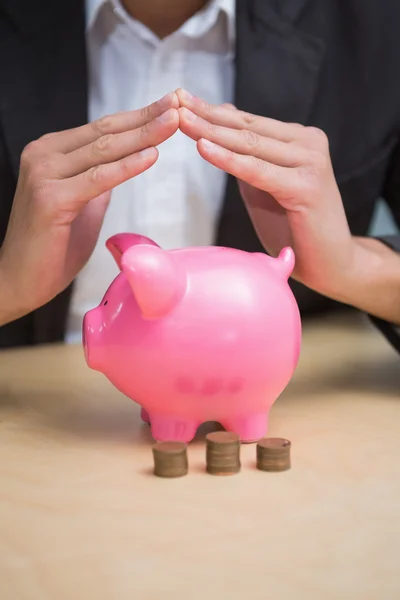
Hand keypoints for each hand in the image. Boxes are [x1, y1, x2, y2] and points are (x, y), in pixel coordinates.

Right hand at [0, 93, 178, 324]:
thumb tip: (125, 163)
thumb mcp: (82, 204)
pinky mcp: (51, 199)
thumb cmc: (52, 247)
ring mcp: (44, 175)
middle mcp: (43, 156)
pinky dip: (127, 167)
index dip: (137, 117)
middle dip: (146, 118)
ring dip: (143, 135)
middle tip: (179, 104)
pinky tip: (152, 155)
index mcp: (50, 153)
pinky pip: (98, 179)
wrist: (20, 280)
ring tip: (174, 122)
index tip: (168, 106)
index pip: (102, 129)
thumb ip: (98, 180)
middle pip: (105, 133)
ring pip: (104, 150)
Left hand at [177, 89, 399, 323]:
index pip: (248, 122)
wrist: (330, 263)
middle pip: (247, 128)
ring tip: (180, 120)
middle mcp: (308, 144)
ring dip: (211, 132)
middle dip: (207, 115)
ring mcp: (310, 162)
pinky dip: (228, 160)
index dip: (212, 110)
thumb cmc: (294, 228)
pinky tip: (203, 147)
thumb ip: (246, 155)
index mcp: (299, 140)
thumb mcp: (263, 186)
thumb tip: (222, 119)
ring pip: (250, 145)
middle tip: (174, 101)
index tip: (180, 98)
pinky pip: (257, 171)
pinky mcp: (306, 187)